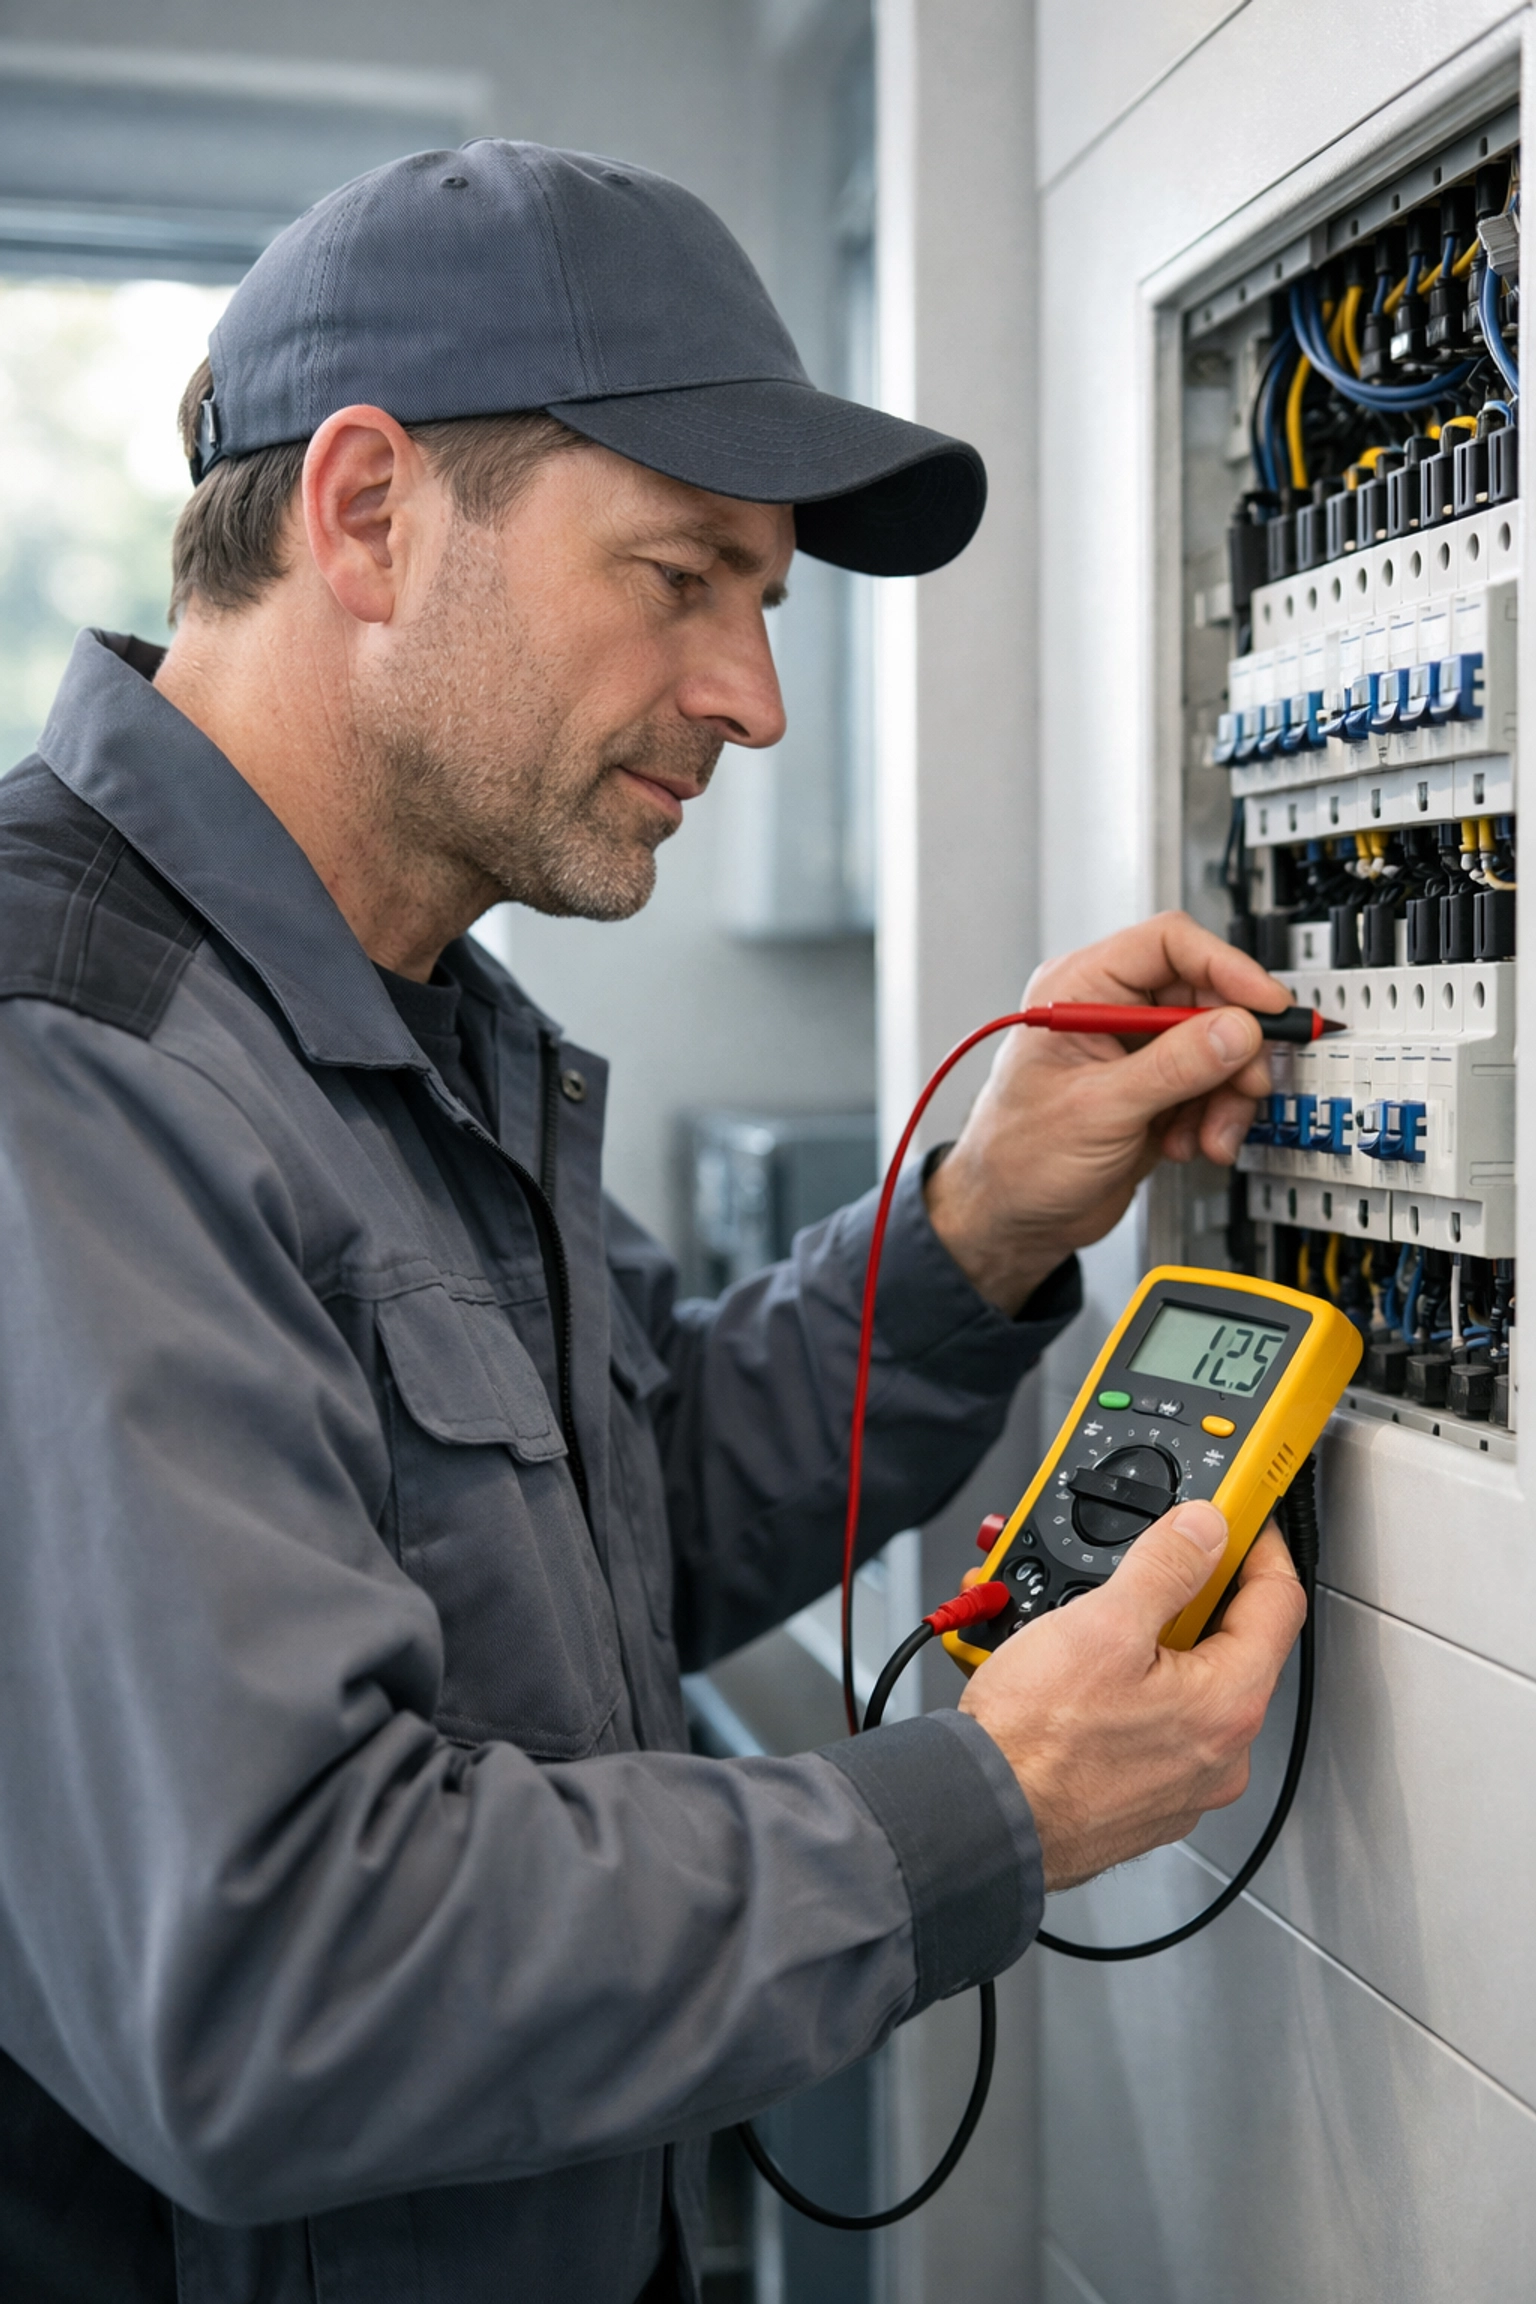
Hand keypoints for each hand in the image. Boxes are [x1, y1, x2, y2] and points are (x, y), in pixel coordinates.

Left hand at [924, 911, 1286, 1312]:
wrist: (1013, 1221)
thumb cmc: (1016, 1159)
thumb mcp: (1099, 1109)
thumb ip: (1173, 1067)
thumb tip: (1237, 1029)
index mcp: (1080, 989)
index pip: (1169, 944)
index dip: (1225, 968)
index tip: (1266, 1005)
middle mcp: (1111, 1010)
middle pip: (1206, 997)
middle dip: (1233, 1048)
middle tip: (1248, 1085)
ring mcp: (1136, 1052)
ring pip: (1218, 1047)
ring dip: (1226, 1095)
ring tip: (1210, 1134)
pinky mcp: (1156, 1091)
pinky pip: (1211, 1087)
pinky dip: (1214, 1117)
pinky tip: (1188, 1144)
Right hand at [959, 1503, 1304, 1892]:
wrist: (981, 1816)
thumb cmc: (1033, 1741)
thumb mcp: (1102, 1625)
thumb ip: (1165, 1565)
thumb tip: (1205, 1529)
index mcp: (1228, 1704)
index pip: (1279, 1600)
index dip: (1256, 1544)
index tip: (1232, 1519)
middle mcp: (1221, 1752)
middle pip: (1226, 1642)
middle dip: (1178, 1593)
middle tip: (1133, 1568)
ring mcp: (1183, 1782)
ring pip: (1181, 1684)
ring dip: (1139, 1640)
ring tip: (1078, 1617)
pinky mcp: (1142, 1798)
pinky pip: (1149, 1725)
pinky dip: (1119, 1690)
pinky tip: (1071, 1673)